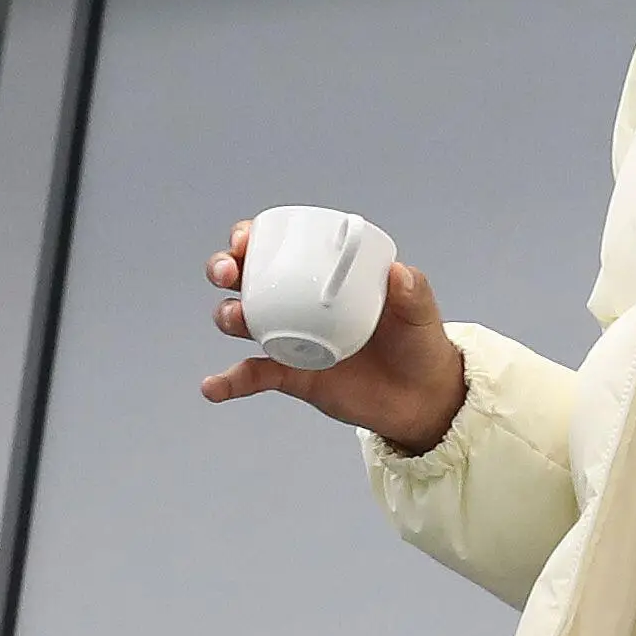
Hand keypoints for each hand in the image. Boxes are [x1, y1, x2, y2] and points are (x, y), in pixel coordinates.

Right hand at [200, 218, 467, 450]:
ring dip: (228, 315)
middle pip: (248, 278)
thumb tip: (398, 273)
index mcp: (324, 275)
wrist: (421, 397)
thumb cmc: (418, 342)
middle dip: (225, 268)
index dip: (253, 237)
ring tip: (236, 320)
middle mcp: (299, 302)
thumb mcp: (421, 312)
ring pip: (243, 320)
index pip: (279, 247)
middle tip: (227, 272)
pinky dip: (229, 381)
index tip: (245, 239)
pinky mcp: (291, 376)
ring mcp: (291, 338)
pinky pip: (252, 376)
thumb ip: (412, 291)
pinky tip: (213, 387)